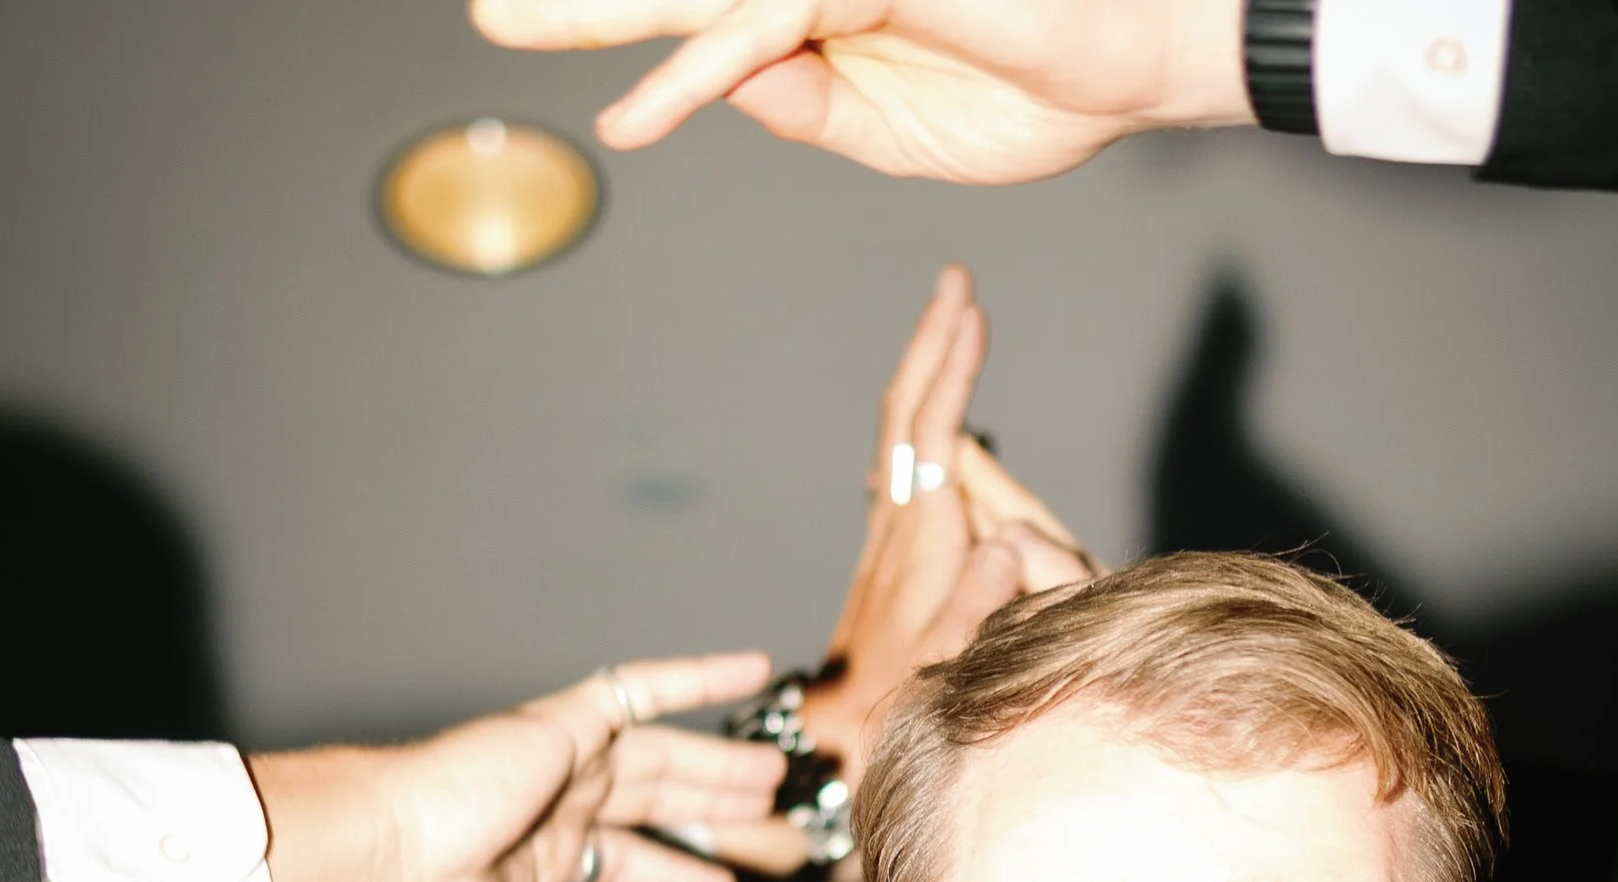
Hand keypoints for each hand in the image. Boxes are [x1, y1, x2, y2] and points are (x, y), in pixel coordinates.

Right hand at [253, 654, 782, 881]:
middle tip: (767, 808)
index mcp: (537, 854)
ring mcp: (562, 757)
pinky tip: (754, 667)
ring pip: (664, 752)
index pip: (624, 857)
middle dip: (710, 804)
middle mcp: (554, 799)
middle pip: (656, 798)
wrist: (388, 855)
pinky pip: (644, 689)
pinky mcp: (566, 721)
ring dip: (721, 759)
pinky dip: (700, 675)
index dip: (675, 870)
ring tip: (776, 769)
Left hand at [471, 0, 1252, 180]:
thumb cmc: (1043, 86)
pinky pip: (768, 25)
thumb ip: (806, 106)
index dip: (629, 33)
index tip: (540, 32)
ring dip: (602, 10)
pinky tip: (638, 115)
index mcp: (818, 7)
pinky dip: (700, 75)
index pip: (702, 18)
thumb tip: (724, 84)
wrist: (1136, 61)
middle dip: (578, 2)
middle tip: (482, 15)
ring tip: (502, 17)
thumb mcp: (896, 132)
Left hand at [721, 265, 1097, 878]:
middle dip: (933, 344)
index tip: (968, 305)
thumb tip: (1006, 545)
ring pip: (904, 433)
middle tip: (956, 285)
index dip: (949, 365)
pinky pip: (908, 464)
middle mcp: (895, 524)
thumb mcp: (943, 662)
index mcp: (914, 536)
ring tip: (954, 323)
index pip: (930, 428)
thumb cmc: (895, 707)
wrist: (837, 740)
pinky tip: (943, 411)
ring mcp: (889, 533)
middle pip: (907, 411)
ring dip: (929, 375)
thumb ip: (975, 603)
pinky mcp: (892, 551)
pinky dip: (928, 420)